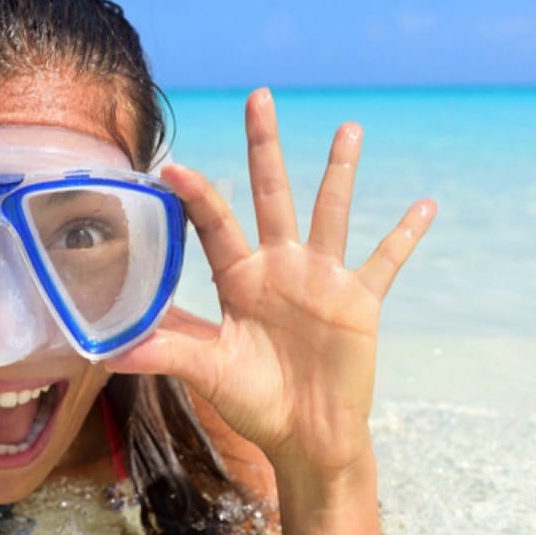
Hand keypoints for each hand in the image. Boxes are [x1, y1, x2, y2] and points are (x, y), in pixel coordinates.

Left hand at [108, 89, 433, 534]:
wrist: (306, 436)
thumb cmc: (254, 402)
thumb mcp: (208, 372)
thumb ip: (167, 353)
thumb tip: (109, 351)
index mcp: (239, 278)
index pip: (214, 223)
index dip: (195, 195)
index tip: (170, 166)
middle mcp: (279, 266)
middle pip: (270, 193)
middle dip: (263, 147)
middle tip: (257, 97)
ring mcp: (322, 279)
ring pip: (330, 212)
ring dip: (339, 172)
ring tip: (348, 129)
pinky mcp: (358, 300)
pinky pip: (386, 261)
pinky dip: (406, 235)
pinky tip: (426, 205)